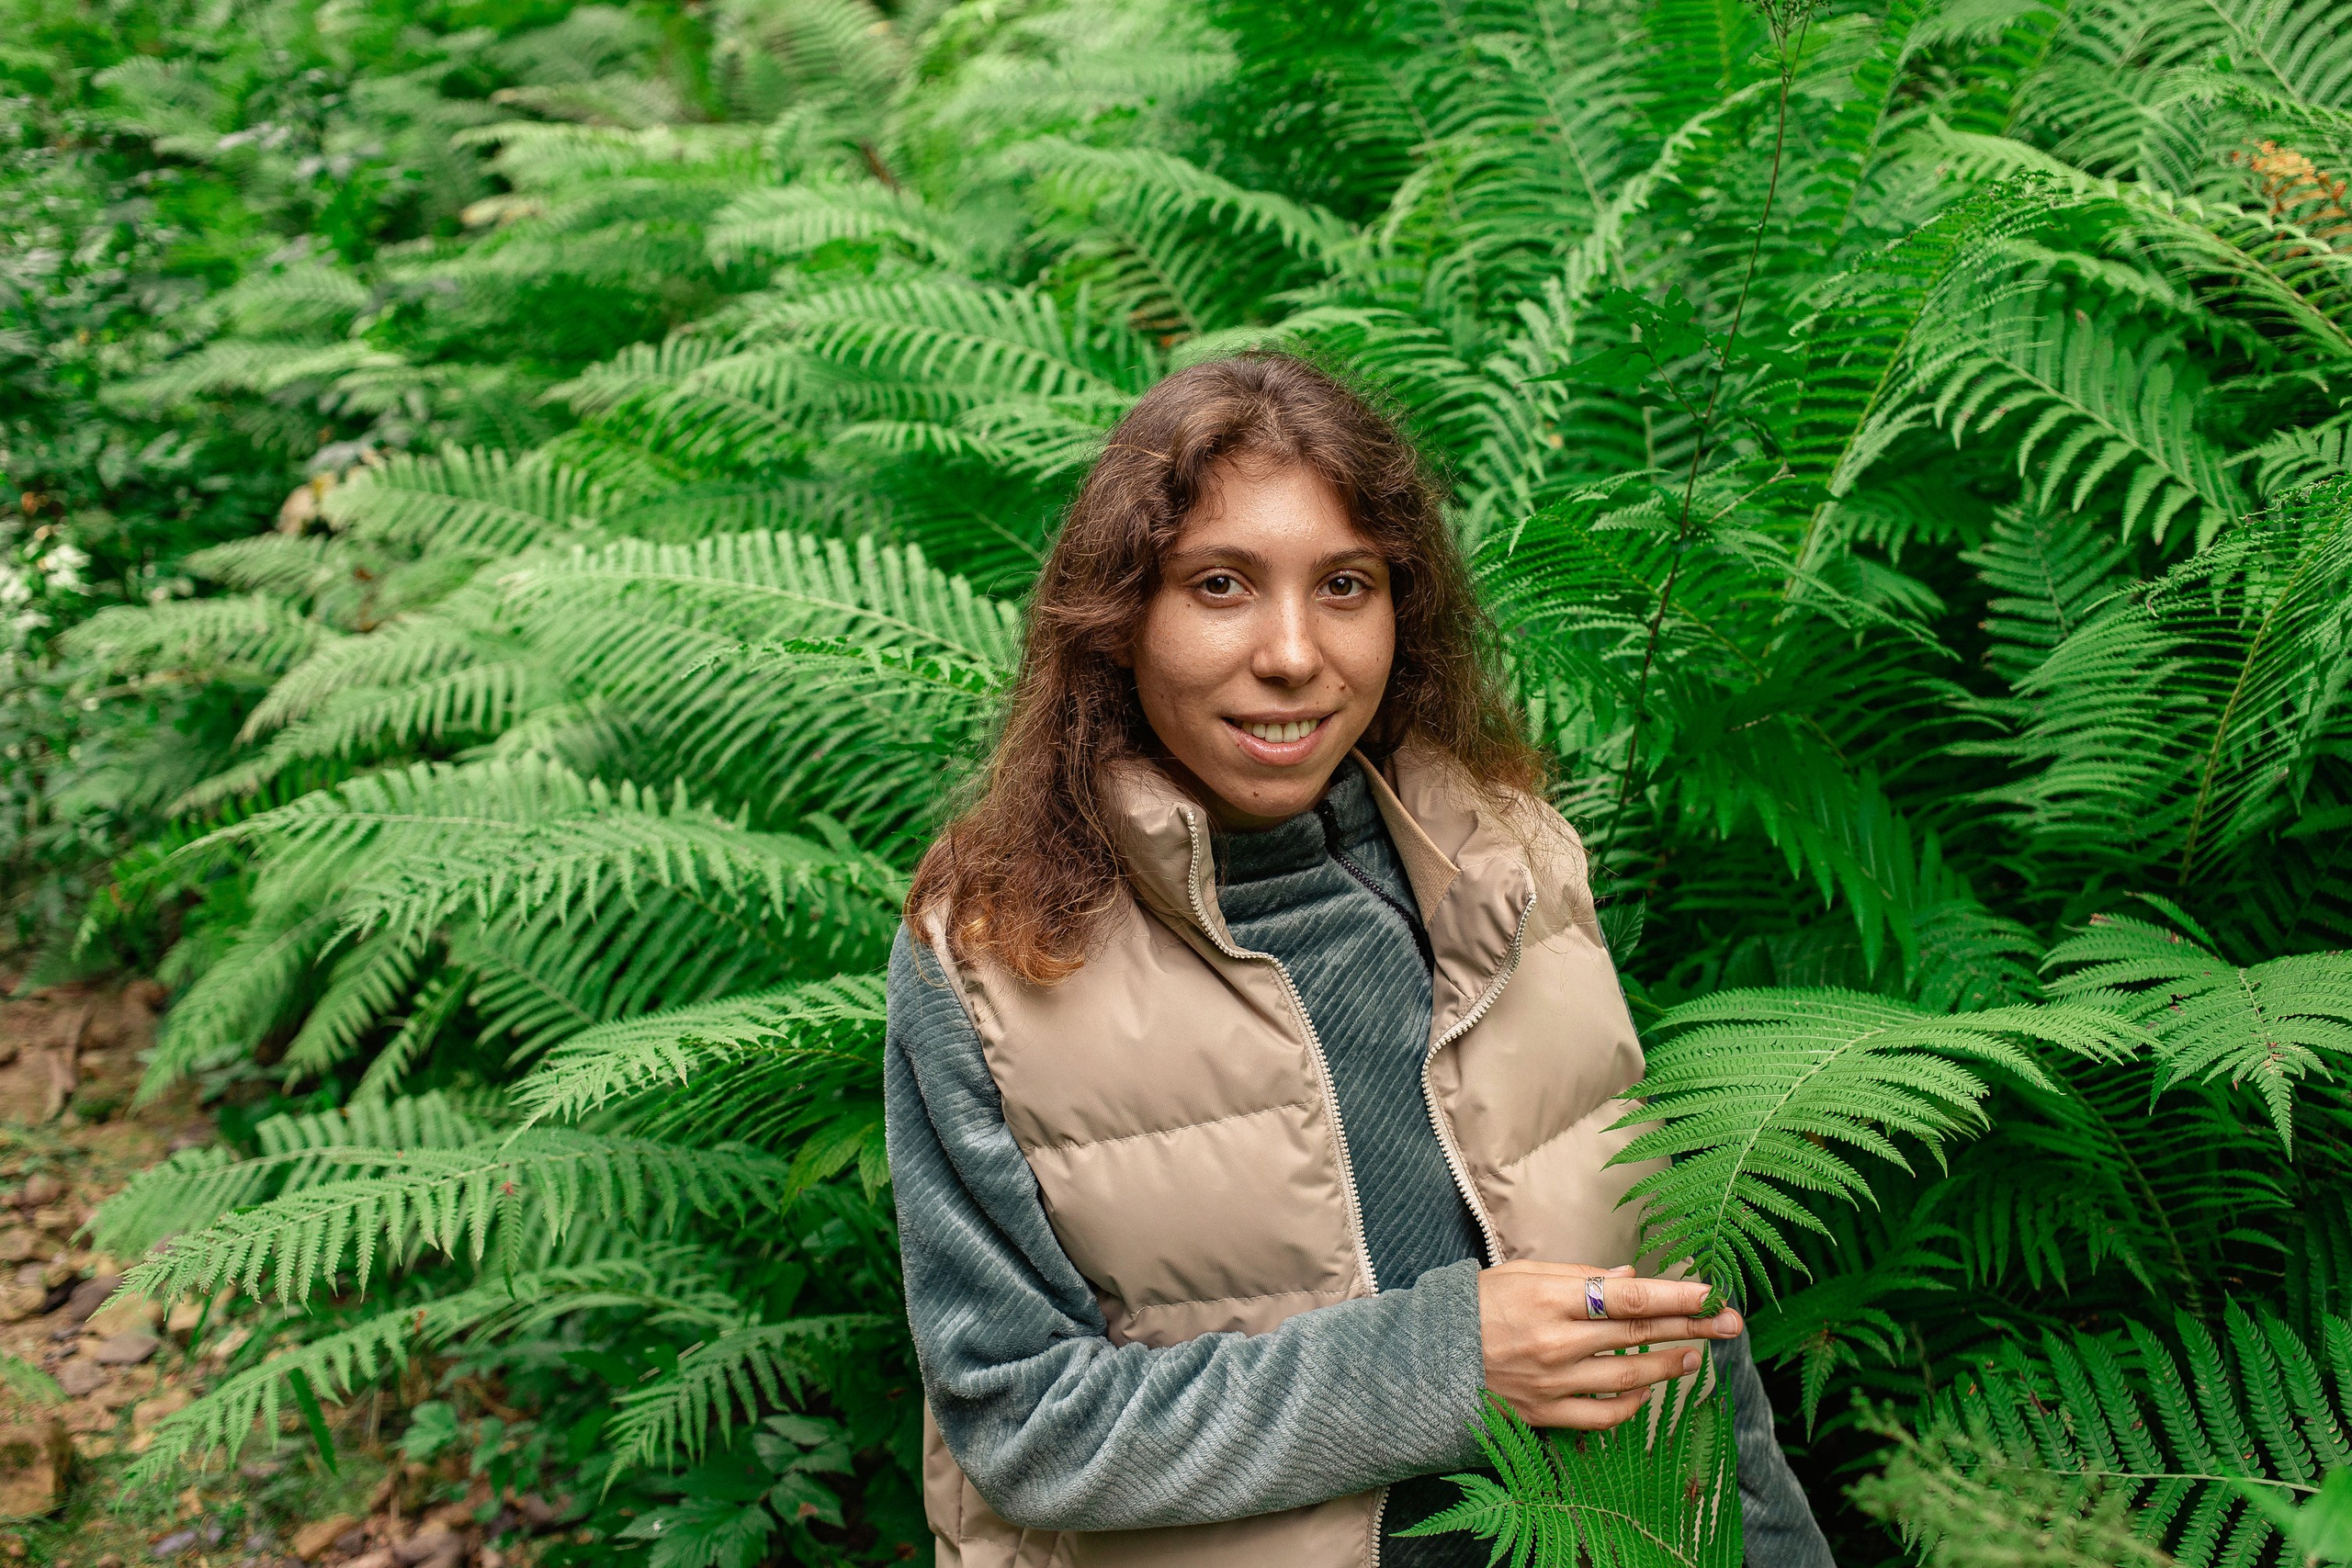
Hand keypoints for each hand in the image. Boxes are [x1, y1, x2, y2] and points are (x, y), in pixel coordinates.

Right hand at [1478, 1261, 1742, 1430]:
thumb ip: (1578, 1275)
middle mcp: (1554, 1342)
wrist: (1427, 1359)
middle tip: (1731, 1323)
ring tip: (1695, 1355)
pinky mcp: (1544, 1414)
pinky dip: (1632, 1404)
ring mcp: (1551, 1382)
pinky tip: (1648, 1390)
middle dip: (1691, 1327)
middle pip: (1638, 1334)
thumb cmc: (1476, 1306)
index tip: (1711, 1293)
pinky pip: (1602, 1415)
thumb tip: (1630, 1276)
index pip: (1628, 1297)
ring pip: (1628, 1377)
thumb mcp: (1521, 1274)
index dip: (1675, 1296)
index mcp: (1549, 1298)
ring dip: (1669, 1365)